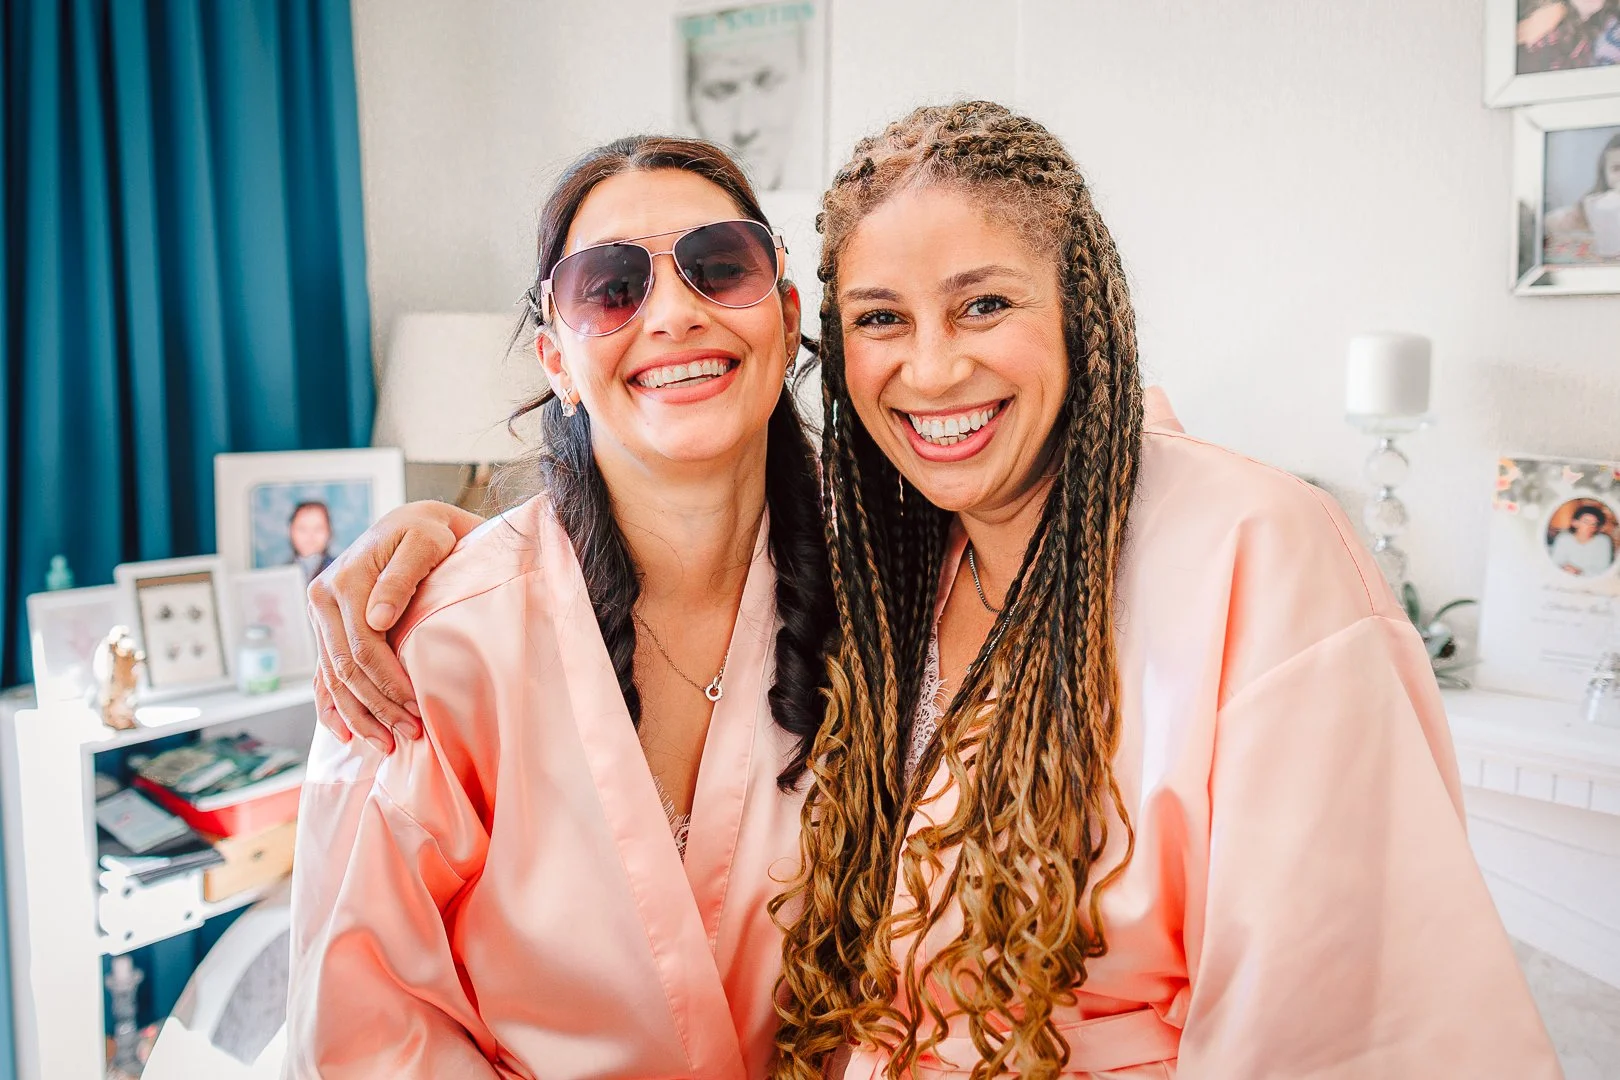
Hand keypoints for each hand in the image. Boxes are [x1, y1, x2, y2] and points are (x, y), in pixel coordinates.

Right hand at [307, 501, 483, 750]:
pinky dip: (333, 706)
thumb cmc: (428, 534)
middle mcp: (322, 599)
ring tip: (386, 745)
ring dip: (359, 716)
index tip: (417, 709)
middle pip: (346, 668)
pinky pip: (323, 674)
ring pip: (333, 678)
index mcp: (343, 580)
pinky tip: (345, 734)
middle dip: (378, 706)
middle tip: (410, 735)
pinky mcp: (325, 628)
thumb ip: (401, 577)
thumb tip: (378, 618)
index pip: (364, 647)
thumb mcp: (424, 542)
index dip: (389, 683)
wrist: (415, 524)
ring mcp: (320, 615)